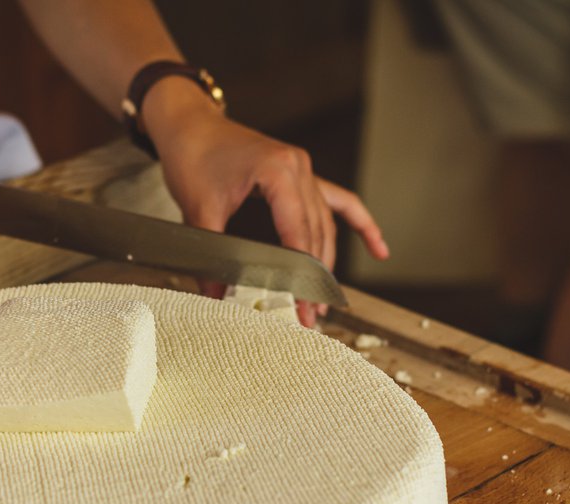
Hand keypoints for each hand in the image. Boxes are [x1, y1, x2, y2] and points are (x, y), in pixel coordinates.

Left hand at [143, 78, 388, 326]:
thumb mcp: (198, 207)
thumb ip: (210, 250)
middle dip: (315, 278)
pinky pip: (339, 201)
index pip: (299, 233)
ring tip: (324, 301)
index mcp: (278, 171)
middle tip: (311, 315)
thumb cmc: (193, 154)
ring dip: (327, 263)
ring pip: (325, 224)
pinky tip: (379, 248)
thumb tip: (215, 293)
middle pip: (316, 233)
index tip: (300, 305)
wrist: (190, 122)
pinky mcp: (301, 174)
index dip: (301, 274)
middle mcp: (299, 168)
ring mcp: (304, 169)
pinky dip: (359, 224)